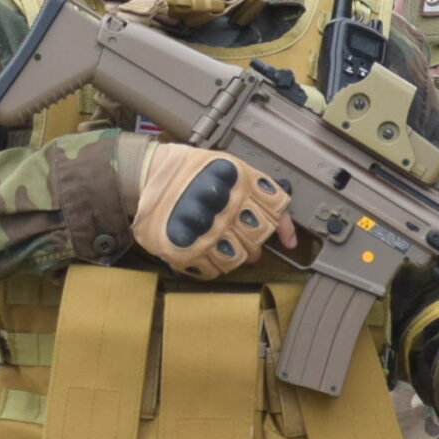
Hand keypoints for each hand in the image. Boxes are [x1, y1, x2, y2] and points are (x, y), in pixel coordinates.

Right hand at [130, 143, 295, 279]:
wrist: (150, 172)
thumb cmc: (192, 169)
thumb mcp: (231, 168)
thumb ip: (261, 192)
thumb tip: (287, 233)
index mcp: (242, 186)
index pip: (276, 213)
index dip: (283, 229)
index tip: (288, 242)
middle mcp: (228, 209)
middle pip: (257, 240)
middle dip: (253, 243)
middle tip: (242, 237)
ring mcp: (207, 232)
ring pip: (237, 260)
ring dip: (234, 256)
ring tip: (222, 245)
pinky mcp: (186, 250)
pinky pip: (211, 270)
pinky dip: (212, 266)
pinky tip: (207, 254)